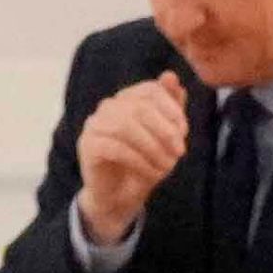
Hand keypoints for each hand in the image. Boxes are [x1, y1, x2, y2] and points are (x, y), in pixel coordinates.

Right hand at [72, 71, 194, 240]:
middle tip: (180, 152)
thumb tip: (171, 76)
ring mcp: (94, 125)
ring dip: (153, 148)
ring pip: (126, 127)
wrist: (120, 196)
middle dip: (165, 130)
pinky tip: (151, 173)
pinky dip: (139, 161)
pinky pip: (115, 147)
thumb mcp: (165, 137)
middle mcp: (108, 106)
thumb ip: (171, 107)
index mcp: (127, 98)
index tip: (184, 131)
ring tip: (167, 167)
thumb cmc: (145, 163)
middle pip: (140, 107)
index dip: (170, 109)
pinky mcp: (87, 145)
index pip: (150, 90)